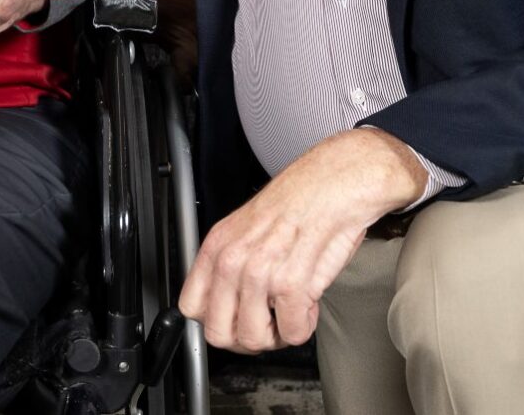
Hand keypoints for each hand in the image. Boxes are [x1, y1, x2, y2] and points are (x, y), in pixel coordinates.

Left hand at [178, 128, 427, 352]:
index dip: (215, 321)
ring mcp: (260, 273)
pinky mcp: (293, 284)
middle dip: (246, 337)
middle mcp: (233, 260)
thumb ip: (229, 266)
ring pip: (254, 339)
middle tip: (266, 323)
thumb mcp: (245, 230)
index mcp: (217, 246)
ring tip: (289, 312)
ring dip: (277, 334)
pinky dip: (303, 326)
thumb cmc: (297, 204)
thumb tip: (226, 306)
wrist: (333, 185)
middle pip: (219, 333)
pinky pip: (292, 332)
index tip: (235, 318)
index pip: (190, 307)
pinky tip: (308, 304)